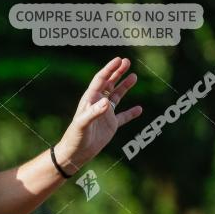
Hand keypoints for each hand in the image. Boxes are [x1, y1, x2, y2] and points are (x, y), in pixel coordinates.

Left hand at [55, 57, 142, 172]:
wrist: (75, 153)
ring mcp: (105, 114)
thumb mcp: (83, 124)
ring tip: (134, 76)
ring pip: (117, 96)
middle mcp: (98, 104)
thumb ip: (93, 112)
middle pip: (109, 84)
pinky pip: (123, 117)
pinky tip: (139, 109)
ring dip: (124, 86)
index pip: (100, 80)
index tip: (119, 60)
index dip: (109, 69)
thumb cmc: (75, 137)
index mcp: (90, 100)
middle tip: (127, 61)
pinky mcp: (111, 125)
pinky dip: (131, 113)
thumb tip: (107, 102)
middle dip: (117, 72)